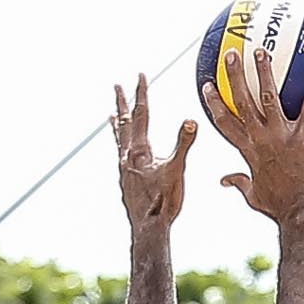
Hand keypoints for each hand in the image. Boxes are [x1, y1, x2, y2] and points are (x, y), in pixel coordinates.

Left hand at [110, 73, 195, 235]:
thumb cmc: (163, 202)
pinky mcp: (126, 181)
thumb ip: (183, 144)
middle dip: (123, 102)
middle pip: (125, 122)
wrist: (148, 228)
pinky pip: (121, 155)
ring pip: (119, 139)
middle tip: (117, 86)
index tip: (140, 74)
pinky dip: (120, 145)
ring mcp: (124, 169)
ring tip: (112, 115)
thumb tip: (190, 120)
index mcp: (139, 150)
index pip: (142, 114)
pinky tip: (123, 151)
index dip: (141, 93)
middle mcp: (127, 156)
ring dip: (118, 124)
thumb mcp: (176, 170)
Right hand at [204, 43, 303, 227]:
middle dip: (234, 76)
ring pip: (268, 98)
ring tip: (262, 51)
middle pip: (241, 102)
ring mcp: (280, 137)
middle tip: (231, 55)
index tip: (208, 86)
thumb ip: (239, 184)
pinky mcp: (302, 139)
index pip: (225, 122)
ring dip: (264, 73)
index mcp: (248, 151)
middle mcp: (260, 139)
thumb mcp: (253, 196)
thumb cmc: (279, 208)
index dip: (215, 103)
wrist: (300, 214)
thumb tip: (224, 180)